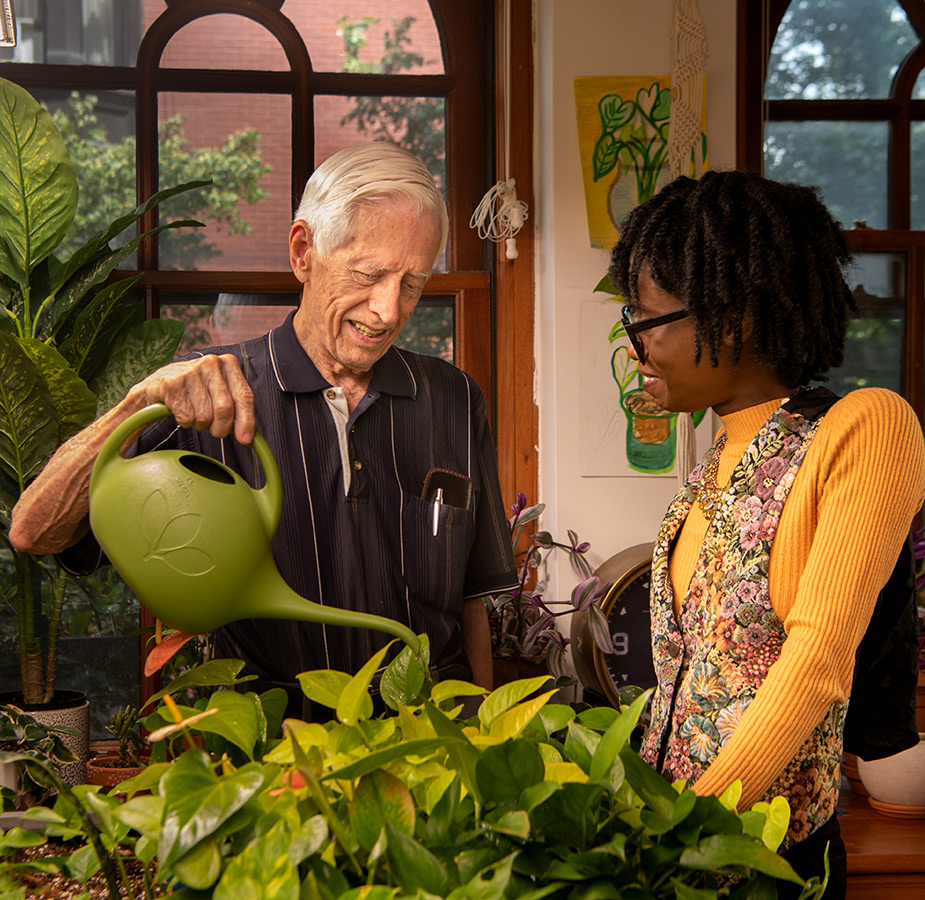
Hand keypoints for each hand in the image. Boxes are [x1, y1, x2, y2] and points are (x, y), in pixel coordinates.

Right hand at [129, 354, 255, 444]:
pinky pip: (187, 417)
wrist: (157, 385)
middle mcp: (211, 363)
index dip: (247, 421)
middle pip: (225, 409)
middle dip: (221, 428)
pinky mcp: (173, 384)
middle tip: (214, 430)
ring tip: (194, 412)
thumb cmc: (195, 391)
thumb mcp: (220, 393)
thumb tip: (254, 437)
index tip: (245, 440)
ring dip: (200, 424)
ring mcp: (191, 371)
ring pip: (205, 416)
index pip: (245, 396)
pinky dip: (185, 421)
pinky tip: (180, 409)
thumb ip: (239, 411)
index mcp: (229, 363)